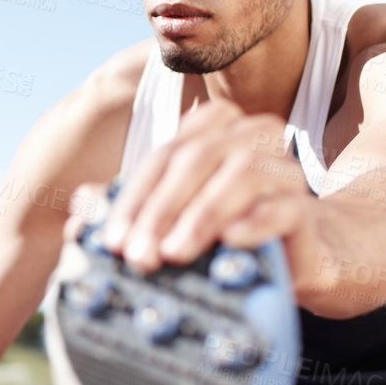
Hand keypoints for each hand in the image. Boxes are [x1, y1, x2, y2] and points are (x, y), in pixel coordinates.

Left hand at [101, 99, 313, 269]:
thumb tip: (77, 210)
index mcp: (216, 128)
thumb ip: (132, 210)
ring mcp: (285, 168)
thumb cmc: (229, 233)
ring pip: (243, 173)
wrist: (304, 256)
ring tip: (175, 253)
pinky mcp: (308, 207)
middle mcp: (253, 136)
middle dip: (161, 209)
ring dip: (202, 215)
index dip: (134, 197)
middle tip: (138, 256)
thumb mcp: (177, 222)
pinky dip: (255, 223)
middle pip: (198, 158)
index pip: (165, 154)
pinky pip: (284, 207)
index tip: (112, 241)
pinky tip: (230, 242)